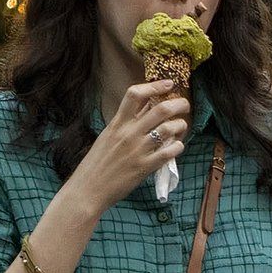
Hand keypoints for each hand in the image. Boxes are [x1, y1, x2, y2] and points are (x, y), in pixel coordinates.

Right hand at [71, 80, 188, 207]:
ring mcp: (138, 150)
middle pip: (160, 109)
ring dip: (180, 125)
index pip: (135, 95)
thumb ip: (125, 123)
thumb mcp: (108, 137)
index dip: (154, 85)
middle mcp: (128, 134)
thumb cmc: (97, 163)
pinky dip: (177, 146)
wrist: (88, 189)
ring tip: (181, 126)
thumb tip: (144, 108)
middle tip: (184, 104)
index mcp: (116, 124)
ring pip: (168, 129)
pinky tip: (177, 146)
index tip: (168, 83)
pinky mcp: (145, 168)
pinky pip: (169, 152)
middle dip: (178, 104)